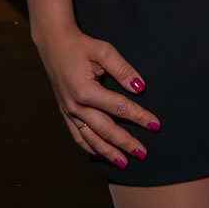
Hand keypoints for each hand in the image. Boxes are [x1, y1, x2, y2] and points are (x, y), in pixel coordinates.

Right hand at [35, 25, 158, 168]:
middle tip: (143, 153)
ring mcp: (68, 111)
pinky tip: (100, 154)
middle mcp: (76, 106)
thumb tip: (139, 88)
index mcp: (86, 91)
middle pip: (106, 130)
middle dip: (126, 143)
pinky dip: (89, 147)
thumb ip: (123, 70)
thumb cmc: (79, 45)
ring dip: (108, 153)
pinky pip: (77, 136)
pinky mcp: (65, 112)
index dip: (139, 117)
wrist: (53, 44)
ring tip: (124, 163)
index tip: (155, 125)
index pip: (119, 108)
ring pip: (90, 138)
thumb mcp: (103, 51)